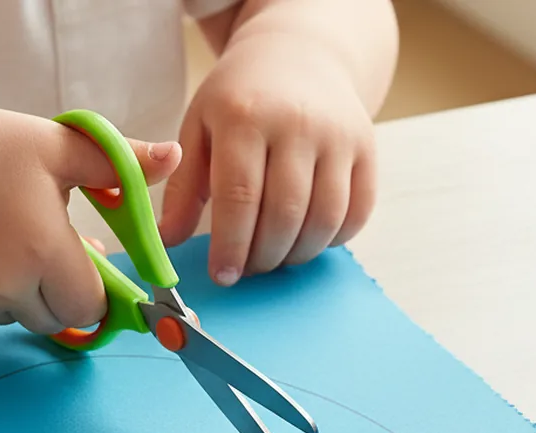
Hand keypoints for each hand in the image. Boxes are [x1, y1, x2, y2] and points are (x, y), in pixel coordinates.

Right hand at [0, 99, 180, 332]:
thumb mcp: (54, 145)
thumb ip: (118, 164)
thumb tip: (171, 158)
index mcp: (45, 247)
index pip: (90, 304)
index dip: (95, 289)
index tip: (89, 262)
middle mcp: (10, 283)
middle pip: (59, 318)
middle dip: (63, 293)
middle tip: (49, 246)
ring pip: (22, 316)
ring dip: (27, 294)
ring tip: (8, 240)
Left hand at [160, 34, 375, 284]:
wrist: (298, 52)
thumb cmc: (240, 98)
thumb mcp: (198, 127)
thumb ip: (183, 187)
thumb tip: (169, 240)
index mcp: (245, 116)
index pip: (239, 196)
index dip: (231, 245)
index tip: (223, 276)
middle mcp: (297, 123)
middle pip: (284, 214)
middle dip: (262, 256)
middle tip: (246, 269)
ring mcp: (338, 136)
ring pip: (324, 219)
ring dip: (296, 254)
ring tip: (273, 257)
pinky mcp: (366, 148)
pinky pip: (357, 212)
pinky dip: (331, 240)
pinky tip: (305, 239)